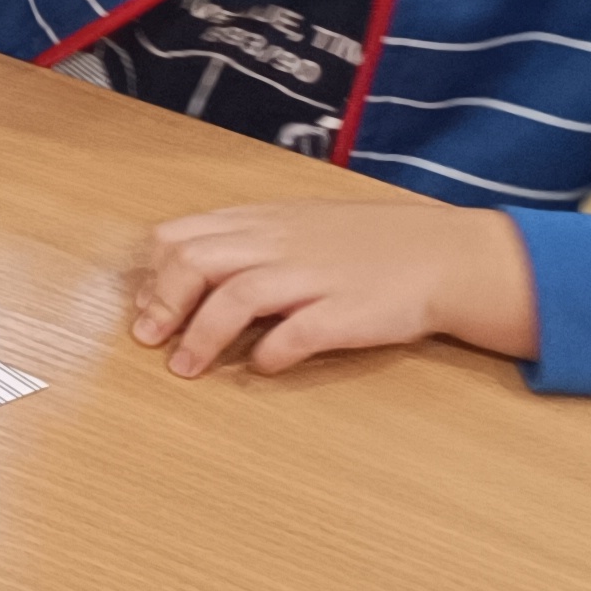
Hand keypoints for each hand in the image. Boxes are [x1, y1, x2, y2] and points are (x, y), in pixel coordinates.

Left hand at [129, 199, 538, 376]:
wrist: (447, 255)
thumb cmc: (367, 244)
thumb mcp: (298, 224)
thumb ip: (246, 241)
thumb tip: (185, 273)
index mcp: (263, 222)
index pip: (182, 235)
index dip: (155, 272)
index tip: (144, 305)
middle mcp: (280, 244)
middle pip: (196, 263)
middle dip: (162, 303)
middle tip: (147, 340)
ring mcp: (314, 277)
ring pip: (235, 298)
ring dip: (201, 336)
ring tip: (184, 368)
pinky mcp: (347, 312)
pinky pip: (296, 333)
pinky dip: (270, 353)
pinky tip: (261, 367)